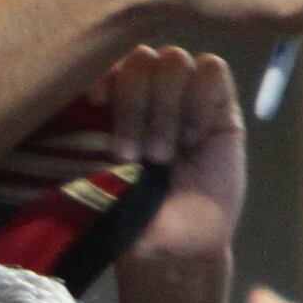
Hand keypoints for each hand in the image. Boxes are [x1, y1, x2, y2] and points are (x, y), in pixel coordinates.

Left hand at [104, 44, 244, 267]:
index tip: (95, 104)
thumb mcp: (91, 167)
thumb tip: (81, 83)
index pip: (104, 56)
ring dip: (164, 109)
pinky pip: (213, 71)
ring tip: (161, 158)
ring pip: (174, 60)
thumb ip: (85, 121)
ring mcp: (184, 96)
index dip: (102, 71)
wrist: (170, 247)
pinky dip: (199, 99)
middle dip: (134, 105)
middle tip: (131, 156)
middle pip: (140, 56)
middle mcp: (146, 91)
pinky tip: (194, 140)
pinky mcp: (220, 107)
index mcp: (107, 100)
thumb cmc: (123, 212)